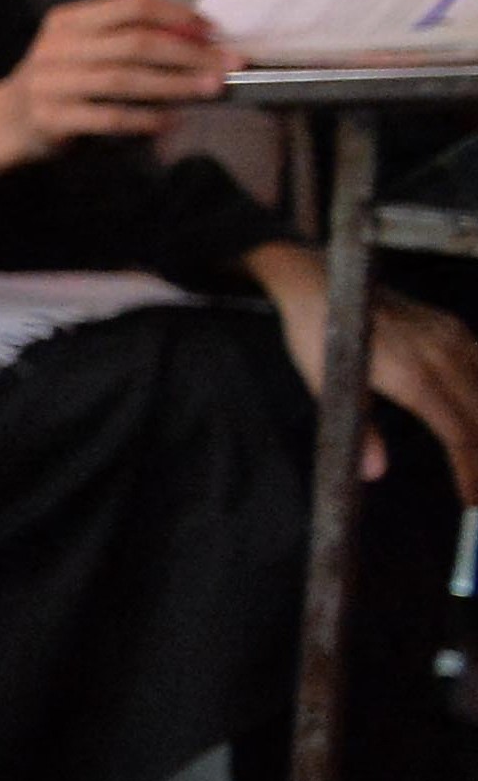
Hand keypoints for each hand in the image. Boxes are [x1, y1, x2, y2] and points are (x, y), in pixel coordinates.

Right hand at [0, 0, 233, 185]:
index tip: (213, 32)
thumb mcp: (82, 51)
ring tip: (210, 90)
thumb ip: (125, 42)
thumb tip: (197, 43)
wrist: (2, 123)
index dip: (177, 16)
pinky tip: (170, 122)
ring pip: (124, 78)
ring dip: (174, 85)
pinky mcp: (49, 118)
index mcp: (68, 20)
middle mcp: (57, 46)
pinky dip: (144, 118)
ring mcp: (50, 82)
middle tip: (228, 65)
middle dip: (188, 53)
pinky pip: (106, 116)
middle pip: (134, 42)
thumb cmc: (58, 84)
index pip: (131, 6)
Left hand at [247, 245, 477, 497]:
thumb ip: (357, 430)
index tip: (473, 501)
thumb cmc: (318, 334)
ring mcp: (452, 337)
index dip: (471, 470)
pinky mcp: (453, 326)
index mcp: (412, 375)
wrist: (321, 279)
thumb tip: (375, 473)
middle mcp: (442, 355)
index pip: (459, 433)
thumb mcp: (326, 385)